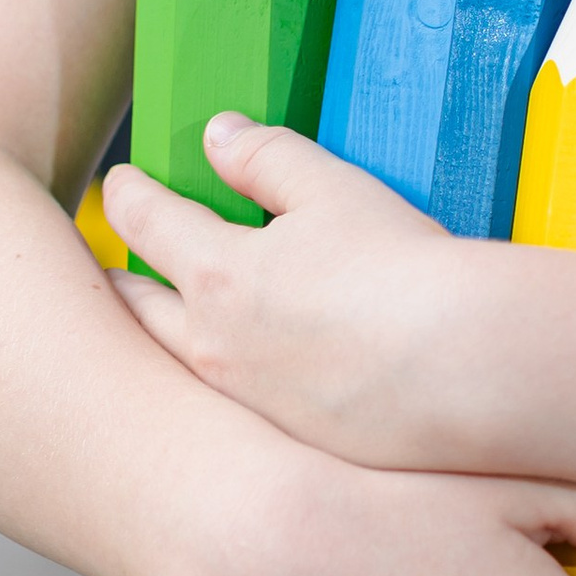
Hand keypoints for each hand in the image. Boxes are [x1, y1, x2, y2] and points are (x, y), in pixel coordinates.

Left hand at [105, 120, 480, 467]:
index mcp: (215, 273)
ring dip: (164, 335)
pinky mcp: (286, 441)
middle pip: (139, 308)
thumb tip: (217, 134)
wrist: (460, 370)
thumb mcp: (331, 190)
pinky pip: (229, 404)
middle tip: (116, 266)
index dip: (129, 193)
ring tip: (170, 319)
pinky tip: (246, 373)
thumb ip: (266, 156)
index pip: (146, 222)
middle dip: (123, 281)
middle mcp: (213, 346)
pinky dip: (219, 379)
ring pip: (177, 364)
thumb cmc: (397, 269)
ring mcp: (246, 401)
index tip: (122, 181)